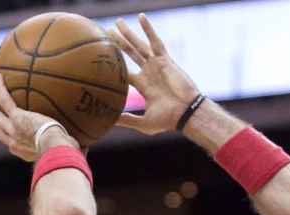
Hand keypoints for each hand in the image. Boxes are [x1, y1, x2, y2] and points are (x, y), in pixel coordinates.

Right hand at [0, 73, 81, 161]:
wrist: (57, 149)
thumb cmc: (66, 154)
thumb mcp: (68, 152)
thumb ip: (75, 149)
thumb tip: (87, 149)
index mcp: (25, 152)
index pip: (13, 144)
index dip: (10, 137)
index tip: (11, 132)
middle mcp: (15, 142)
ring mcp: (13, 129)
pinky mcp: (16, 117)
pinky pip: (4, 99)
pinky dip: (0, 87)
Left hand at [109, 14, 199, 135]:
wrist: (185, 112)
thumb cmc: (167, 120)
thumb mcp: (143, 122)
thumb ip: (127, 119)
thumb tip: (108, 122)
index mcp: (143, 86)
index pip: (126, 72)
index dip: (115, 64)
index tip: (103, 57)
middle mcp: (149, 73)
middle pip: (130, 54)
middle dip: (120, 43)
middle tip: (108, 31)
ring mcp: (156, 65)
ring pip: (139, 45)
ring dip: (129, 34)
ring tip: (118, 22)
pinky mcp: (164, 60)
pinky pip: (155, 41)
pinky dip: (148, 29)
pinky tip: (141, 17)